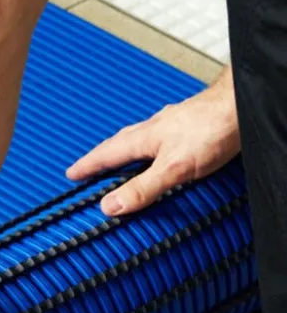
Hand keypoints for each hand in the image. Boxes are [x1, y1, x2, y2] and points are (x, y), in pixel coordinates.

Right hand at [66, 66, 239, 215]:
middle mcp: (154, 128)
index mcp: (144, 138)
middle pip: (120, 144)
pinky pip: (160, 138)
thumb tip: (110, 205)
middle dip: (102, 157)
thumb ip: (143, 187)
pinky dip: (151, 148)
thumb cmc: (212, 129)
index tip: (71, 174)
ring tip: (119, 161)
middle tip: (89, 168)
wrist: (240, 106)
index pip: (107, 154)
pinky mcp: (189, 125)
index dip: (88, 166)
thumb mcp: (173, 167)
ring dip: (126, 151)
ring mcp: (172, 125)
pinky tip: (161, 151)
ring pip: (140, 139)